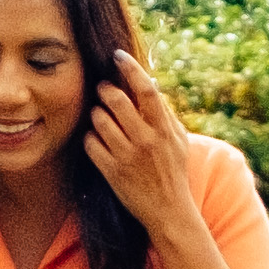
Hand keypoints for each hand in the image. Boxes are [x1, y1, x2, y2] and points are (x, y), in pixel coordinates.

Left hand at [81, 52, 211, 235]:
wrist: (169, 212)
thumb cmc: (174, 171)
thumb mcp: (179, 140)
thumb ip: (165, 114)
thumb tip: (149, 85)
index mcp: (164, 129)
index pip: (147, 89)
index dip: (130, 68)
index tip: (118, 56)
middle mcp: (146, 140)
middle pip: (116, 100)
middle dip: (105, 89)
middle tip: (104, 89)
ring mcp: (127, 156)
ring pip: (99, 120)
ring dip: (96, 113)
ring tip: (101, 116)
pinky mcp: (112, 172)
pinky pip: (90, 144)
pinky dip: (90, 138)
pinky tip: (96, 139)